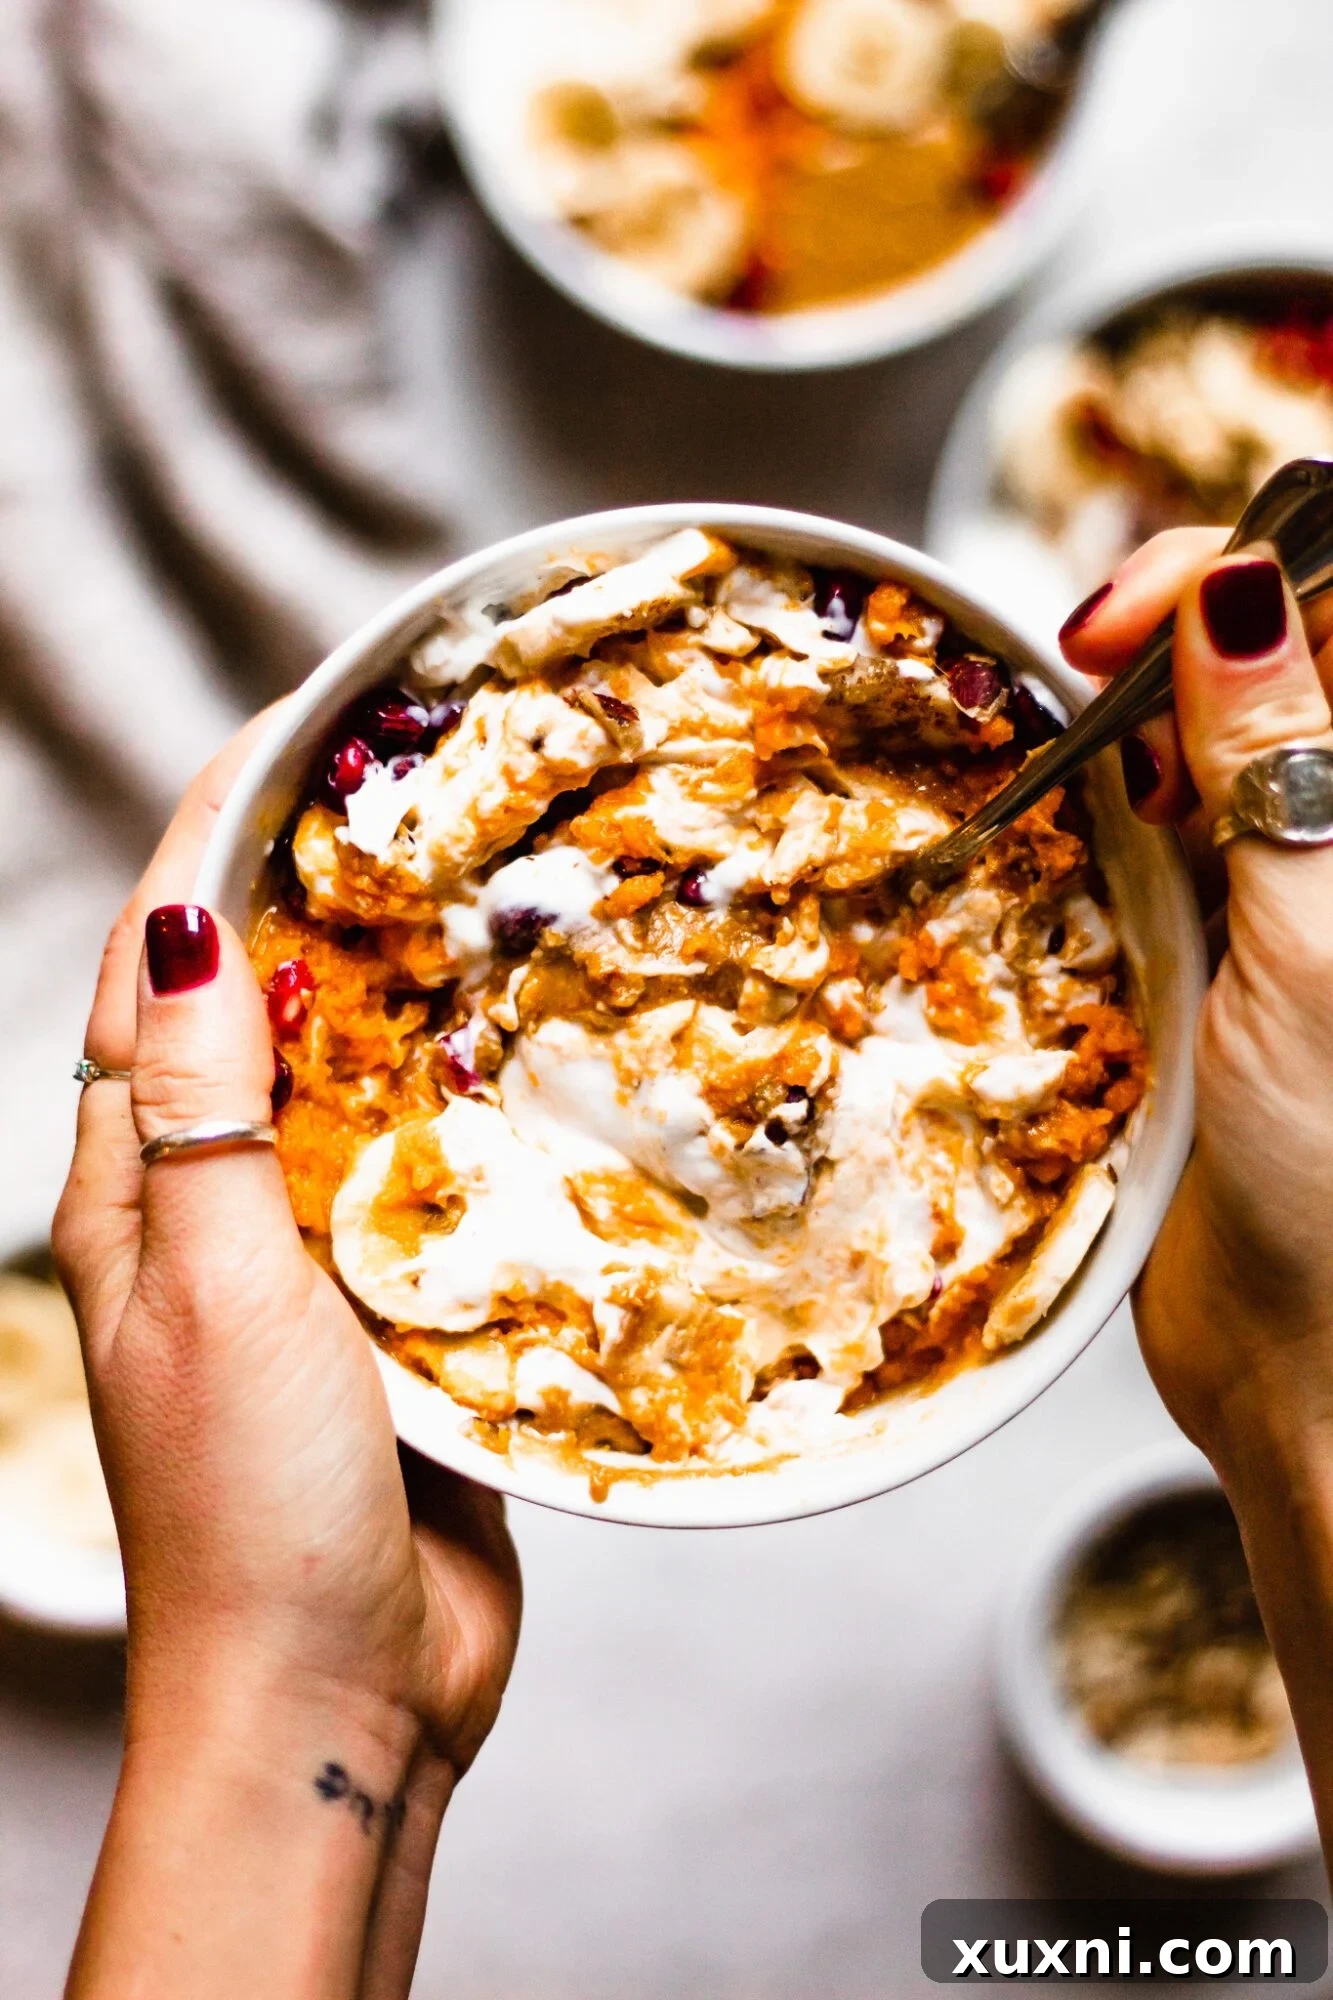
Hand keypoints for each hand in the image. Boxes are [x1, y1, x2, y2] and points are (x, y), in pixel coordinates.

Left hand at [54, 713, 520, 1999]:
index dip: (212, 834)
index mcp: (134, 1189)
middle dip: (313, 882)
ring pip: (352, 1077)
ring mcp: (313, 1256)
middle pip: (252, 999)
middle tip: (419, 783)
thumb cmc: (249, 1509)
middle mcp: (214, 1204)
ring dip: (400, 981)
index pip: (153, 968)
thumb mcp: (215, 1292)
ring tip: (488, 882)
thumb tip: (181, 931)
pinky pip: (433, 1171)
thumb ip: (202, 1120)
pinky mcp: (403, 1308)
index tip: (299, 726)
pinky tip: (540, 1054)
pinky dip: (471, 1098)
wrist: (336, 1694)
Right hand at [1060, 539, 1332, 1861]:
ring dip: (1120, 726)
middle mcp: (1327, 844)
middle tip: (1080, 663)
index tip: (1158, 609)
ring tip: (1063, 761)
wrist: (1296, 1363)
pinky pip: (1136, 840)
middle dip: (1172, 634)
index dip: (1255, 585)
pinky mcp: (1198, 950)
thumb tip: (1238, 591)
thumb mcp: (1305, 962)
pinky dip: (1087, 817)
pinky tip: (1054, 835)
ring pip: (1190, 744)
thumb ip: (1276, 774)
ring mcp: (1268, 893)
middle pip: (1261, 668)